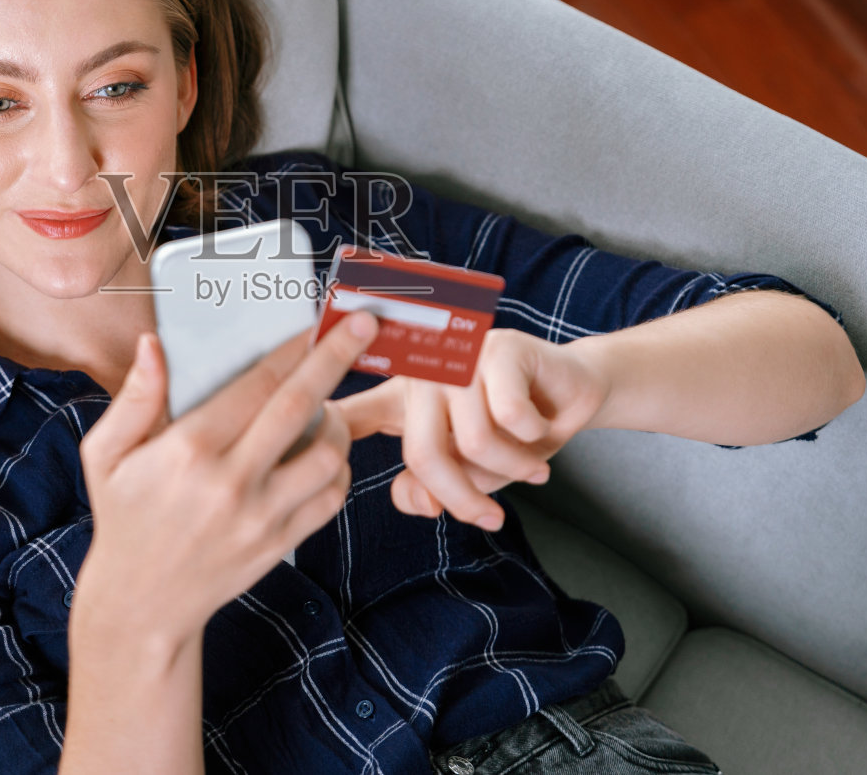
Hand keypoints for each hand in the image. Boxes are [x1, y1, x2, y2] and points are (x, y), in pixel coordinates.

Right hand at [74, 311, 378, 647]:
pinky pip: (330, 498)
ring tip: (327, 406)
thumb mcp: (106, 455)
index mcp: (189, 450)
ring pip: (327, 456)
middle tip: (362, 326)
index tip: (320, 319)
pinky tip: (321, 454)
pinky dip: (338, 470)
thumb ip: (134, 398)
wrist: (141, 603)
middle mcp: (231, 481)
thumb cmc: (125, 517)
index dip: (292, 347)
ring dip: (339, 421)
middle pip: (299, 407)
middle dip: (335, 359)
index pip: (255, 384)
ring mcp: (261, 516)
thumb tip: (154, 345)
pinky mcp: (280, 543)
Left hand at [337, 328, 610, 529]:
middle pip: (424, 454)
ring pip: (474, 441)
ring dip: (514, 469)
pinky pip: (510, 415)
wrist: (573, 396)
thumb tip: (415, 500)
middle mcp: (423, 376)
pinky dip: (533, 438)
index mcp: (401, 400)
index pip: (351, 416)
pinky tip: (540, 428)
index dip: (323, 428)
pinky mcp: (499, 348)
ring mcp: (460, 358)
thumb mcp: (468, 471)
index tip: (292, 434)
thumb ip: (433, 487)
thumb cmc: (512, 432)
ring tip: (532, 467)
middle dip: (463, 500)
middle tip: (492, 519)